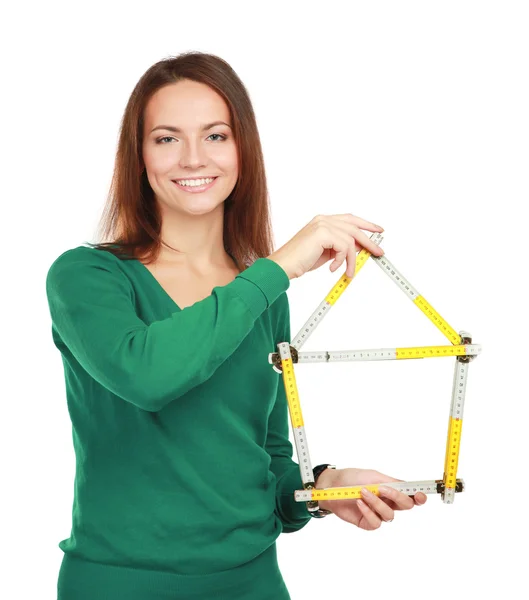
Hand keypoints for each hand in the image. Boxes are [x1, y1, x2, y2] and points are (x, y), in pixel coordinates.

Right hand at [268, 214, 384, 279]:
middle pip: (354, 227)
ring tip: (348, 272)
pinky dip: (342, 261)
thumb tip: (359, 248)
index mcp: (323, 221)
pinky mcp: (323, 233)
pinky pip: (344, 247)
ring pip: (350, 240)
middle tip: (379, 252)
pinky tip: (333, 269)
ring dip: (352, 260)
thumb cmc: (300, 261)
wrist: (283, 265)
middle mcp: (323, 219)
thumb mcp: (326, 253)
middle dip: (369, 240)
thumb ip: (340, 247)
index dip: (365, 224)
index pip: (349, 219)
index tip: (378, 231)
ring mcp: (322, 224)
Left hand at [315, 467, 426, 530]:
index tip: (420, 495)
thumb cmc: (351, 478)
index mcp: (391, 490)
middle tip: (383, 489)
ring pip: (390, 515)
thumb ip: (390, 482)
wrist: (332, 486)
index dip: (419, 497)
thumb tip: (408, 486)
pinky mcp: (367, 523)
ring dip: (377, 502)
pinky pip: (375, 522)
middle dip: (398, 498)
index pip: (410, 496)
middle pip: (405, 506)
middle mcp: (388, 503)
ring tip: (363, 492)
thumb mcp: (372, 475)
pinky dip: (368, 511)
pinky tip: (359, 502)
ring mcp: (378, 514)